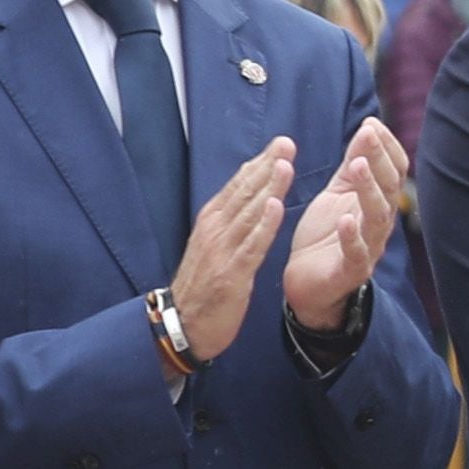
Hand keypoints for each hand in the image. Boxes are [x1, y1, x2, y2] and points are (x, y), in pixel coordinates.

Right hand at [166, 137, 293, 359]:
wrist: (181, 325)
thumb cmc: (202, 285)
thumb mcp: (213, 246)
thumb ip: (230, 222)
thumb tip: (248, 196)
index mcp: (211, 222)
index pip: (237, 187)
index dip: (259, 164)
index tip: (280, 144)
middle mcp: (215, 230)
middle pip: (243, 193)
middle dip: (266, 166)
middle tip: (287, 142)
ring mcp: (222, 251)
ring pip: (249, 213)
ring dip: (268, 188)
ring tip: (285, 164)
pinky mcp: (232, 273)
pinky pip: (251, 245)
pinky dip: (264, 225)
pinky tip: (276, 207)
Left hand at [281, 117, 408, 330]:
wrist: (309, 284)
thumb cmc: (324, 236)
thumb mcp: (337, 194)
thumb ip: (353, 166)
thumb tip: (368, 129)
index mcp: (376, 203)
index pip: (394, 170)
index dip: (386, 147)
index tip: (371, 123)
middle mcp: (378, 224)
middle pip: (388, 188)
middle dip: (379, 159)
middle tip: (368, 134)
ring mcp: (368, 248)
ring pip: (377, 216)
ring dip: (369, 189)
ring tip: (358, 166)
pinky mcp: (350, 271)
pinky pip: (356, 253)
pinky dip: (352, 236)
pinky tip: (346, 219)